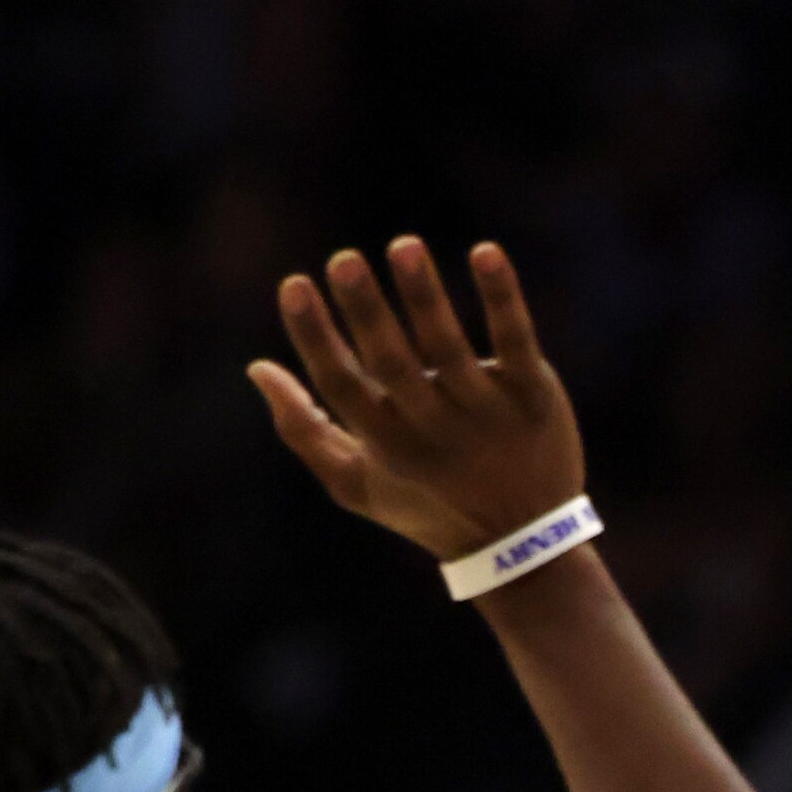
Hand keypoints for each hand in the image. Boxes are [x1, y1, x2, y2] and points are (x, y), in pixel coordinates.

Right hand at [251, 236, 590, 566]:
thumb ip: (303, 429)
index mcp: (386, 445)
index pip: (341, 386)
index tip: (295, 284)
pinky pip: (517, 342)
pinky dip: (501, 297)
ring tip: (403, 246)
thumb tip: (258, 367)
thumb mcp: (357, 484)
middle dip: (366, 312)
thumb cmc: (427, 503)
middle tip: (344, 259)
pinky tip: (484, 252)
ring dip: (424, 296)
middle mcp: (434, 430)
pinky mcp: (534, 397)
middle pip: (392, 365)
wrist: (524, 545)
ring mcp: (487, 414)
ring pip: (450, 349)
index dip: (315, 336)